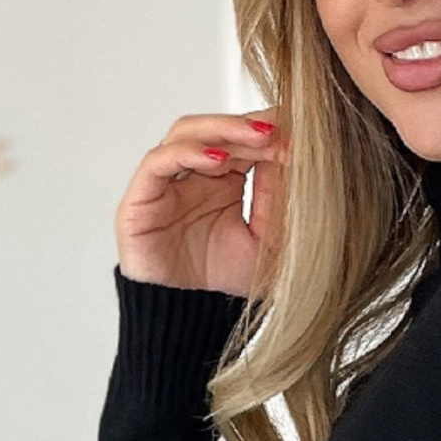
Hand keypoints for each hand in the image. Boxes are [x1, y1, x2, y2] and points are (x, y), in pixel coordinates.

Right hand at [116, 111, 286, 295]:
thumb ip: (276, 198)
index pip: (241, 139)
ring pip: (187, 133)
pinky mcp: (141, 196)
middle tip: (281, 130)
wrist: (191, 314)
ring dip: (223, 130)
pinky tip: (218, 159)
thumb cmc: (224, 278)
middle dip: (249, 126)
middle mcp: (193, 173)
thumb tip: (293, 154)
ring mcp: (166, 181)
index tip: (299, 132)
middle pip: (216, 129)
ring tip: (258, 138)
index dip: (268, 131)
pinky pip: (158, 162)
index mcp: (223, 179)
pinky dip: (187, 153)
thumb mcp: (268, 237)